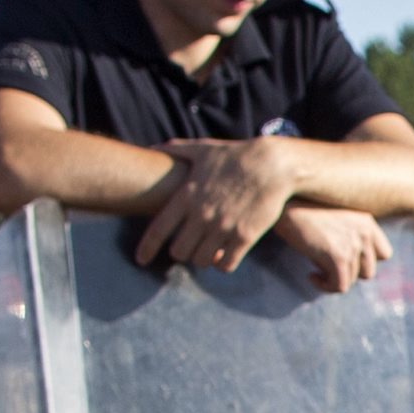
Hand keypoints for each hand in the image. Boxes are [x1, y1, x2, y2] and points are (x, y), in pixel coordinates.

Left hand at [135, 137, 304, 273]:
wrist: (273, 165)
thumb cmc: (236, 156)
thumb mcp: (204, 149)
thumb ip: (177, 150)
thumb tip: (152, 147)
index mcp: (187, 196)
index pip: (158, 229)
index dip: (146, 248)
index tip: (140, 259)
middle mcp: (202, 214)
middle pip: (179, 251)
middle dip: (181, 252)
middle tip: (188, 247)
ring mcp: (224, 227)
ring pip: (202, 260)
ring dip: (203, 259)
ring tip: (208, 251)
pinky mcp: (244, 237)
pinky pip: (226, 265)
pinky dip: (223, 264)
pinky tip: (226, 256)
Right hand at [264, 204, 394, 292]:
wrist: (284, 202)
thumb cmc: (302, 208)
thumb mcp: (335, 216)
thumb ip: (349, 233)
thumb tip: (348, 262)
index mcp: (367, 221)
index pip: (384, 254)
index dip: (366, 261)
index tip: (347, 260)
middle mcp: (364, 232)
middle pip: (368, 272)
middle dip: (348, 272)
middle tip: (328, 266)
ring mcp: (353, 245)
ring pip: (351, 280)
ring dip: (333, 278)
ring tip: (315, 268)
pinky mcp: (338, 257)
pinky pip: (339, 286)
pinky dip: (325, 286)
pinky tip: (311, 276)